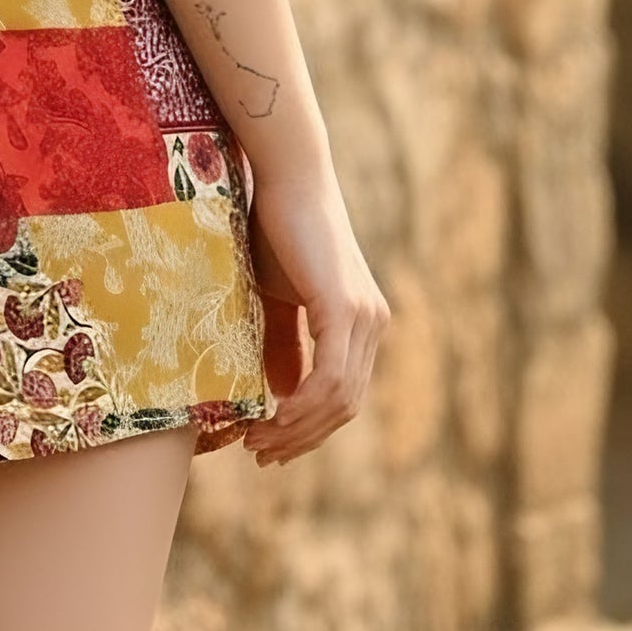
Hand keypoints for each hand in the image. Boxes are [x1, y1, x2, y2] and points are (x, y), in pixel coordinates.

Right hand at [239, 164, 388, 467]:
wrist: (285, 177)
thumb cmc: (275, 227)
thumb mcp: (276, 298)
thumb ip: (284, 346)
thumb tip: (281, 395)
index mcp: (362, 322)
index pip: (345, 396)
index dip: (310, 430)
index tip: (270, 445)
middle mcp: (373, 323)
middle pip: (345, 407)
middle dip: (302, 438)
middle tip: (260, 453)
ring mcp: (364, 316)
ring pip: (339, 399)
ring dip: (297, 429)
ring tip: (258, 440)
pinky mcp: (344, 308)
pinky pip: (329, 377)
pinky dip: (302, 405)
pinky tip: (273, 414)